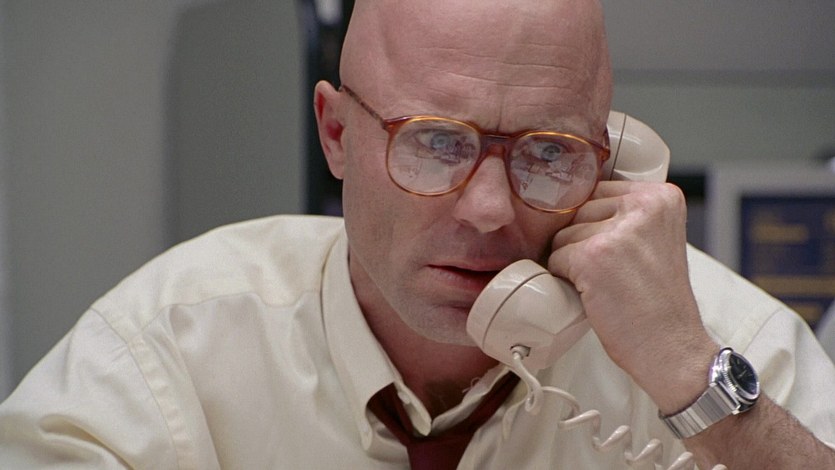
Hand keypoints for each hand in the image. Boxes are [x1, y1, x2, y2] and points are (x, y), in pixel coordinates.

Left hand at [548, 181, 716, 411]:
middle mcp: (643, 207)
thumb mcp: (656, 240)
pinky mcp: (592, 257)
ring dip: (573, 262)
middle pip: (579, 210)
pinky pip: (555, 258)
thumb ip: (626, 215)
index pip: (598, 190)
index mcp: (661, 197)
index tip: (610, 250)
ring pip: (563, 235)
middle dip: (582, 242)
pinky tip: (594, 294)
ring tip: (607, 284)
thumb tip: (572, 201)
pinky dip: (565, 279)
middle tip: (612, 273)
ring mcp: (617, 232)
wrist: (672, 348)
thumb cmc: (658, 301)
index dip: (593, 222)